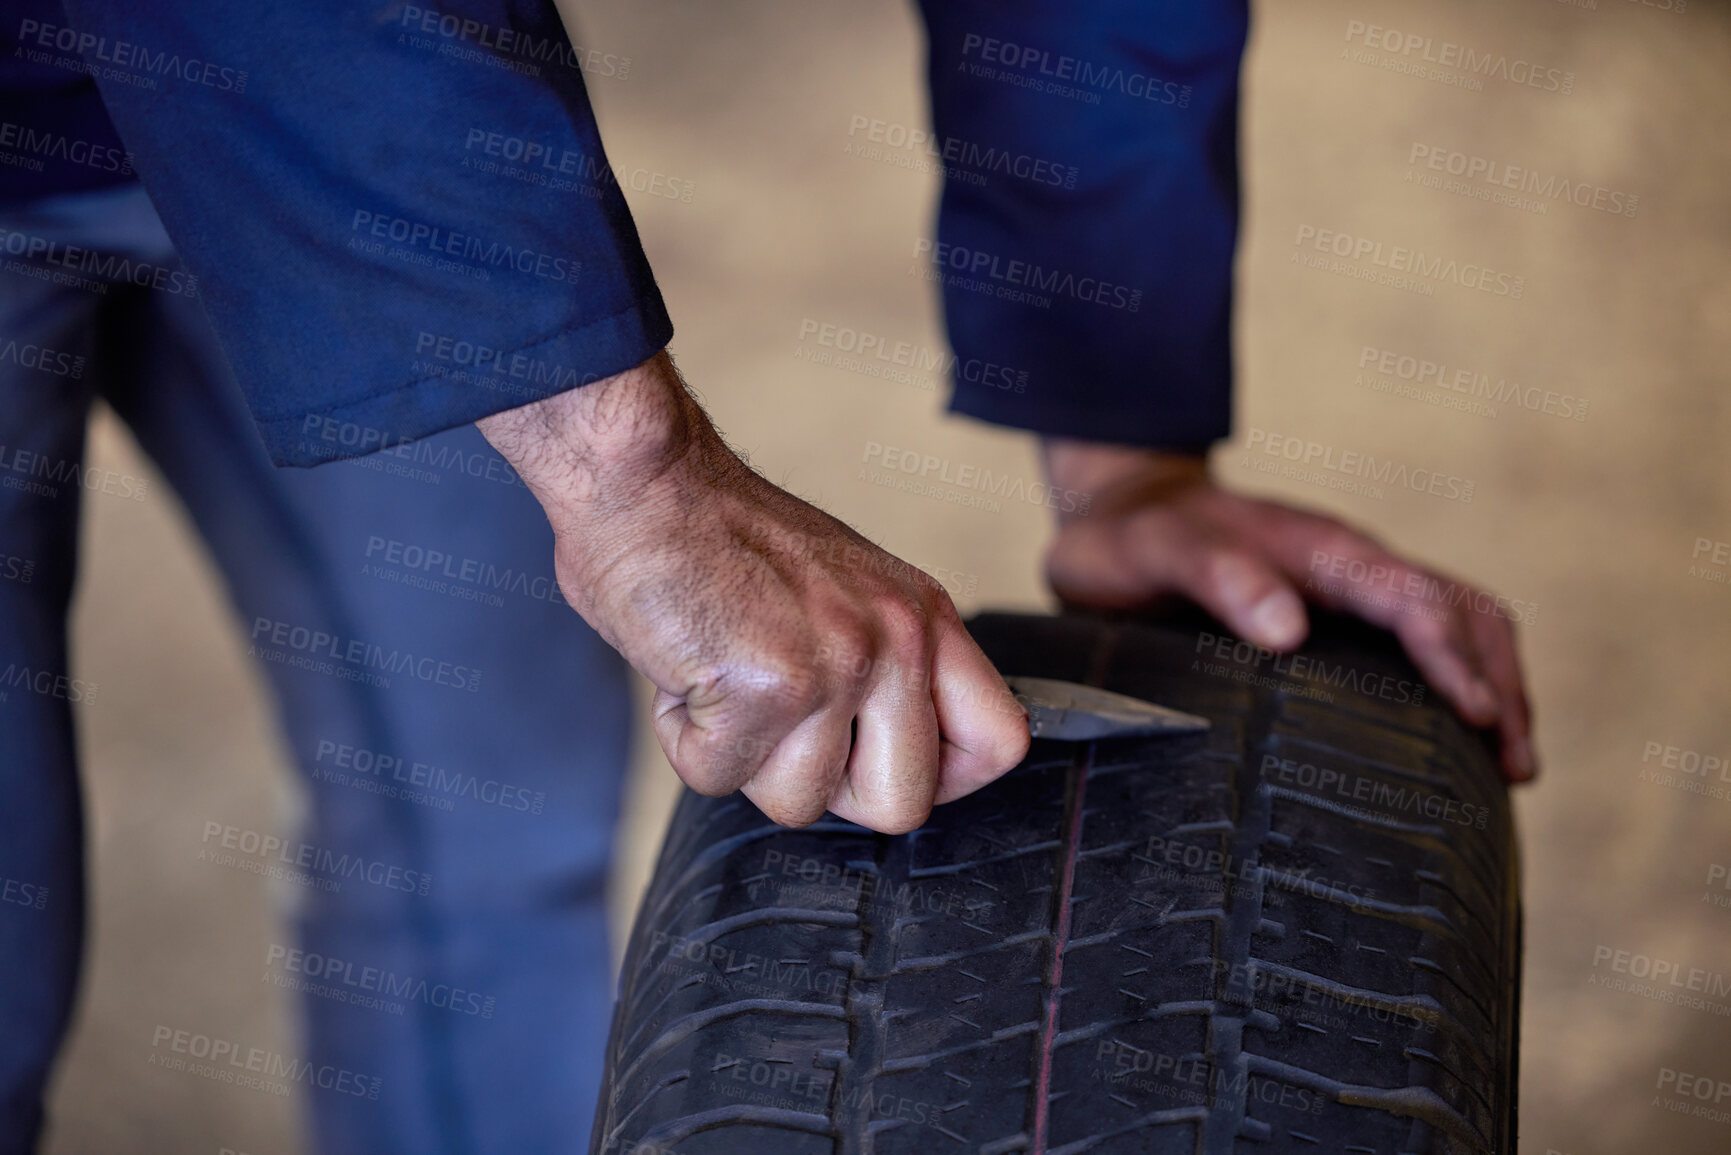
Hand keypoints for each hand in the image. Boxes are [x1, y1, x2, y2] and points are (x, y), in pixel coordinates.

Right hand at [479, 352, 1029, 832]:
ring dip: (743, 757)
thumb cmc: (723, 536)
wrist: (643, 479)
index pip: (1002, 739)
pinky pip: (719, 777)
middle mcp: (897, 641)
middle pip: (903, 805)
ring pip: (800, 804)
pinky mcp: (765, 689)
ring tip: (722, 677)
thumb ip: (888, 666)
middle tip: (777, 724)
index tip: (877, 762)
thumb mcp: (846, 589)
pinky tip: (685, 668)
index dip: (942, 778)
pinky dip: (686, 739)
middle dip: (827, 787)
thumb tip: (904, 757)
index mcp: (925, 617)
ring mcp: (837, 666)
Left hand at [1041, 440, 1535, 782]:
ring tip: (1511, 769)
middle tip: (1519, 767)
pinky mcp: (1338, 623)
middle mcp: (1354, 570)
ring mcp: (1352, 596)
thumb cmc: (1136, 536)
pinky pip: (1417, 651)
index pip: (1416, 599)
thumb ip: (1217, 577)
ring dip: (1494, 688)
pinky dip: (1455, 691)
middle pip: (1466, 614)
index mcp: (1324, 552)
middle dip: (1504, 683)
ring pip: (1458, 629)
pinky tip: (1451, 750)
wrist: (1123, 512)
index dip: (1453, 658)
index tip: (1481, 718)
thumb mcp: (1162, 551)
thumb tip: (1288, 629)